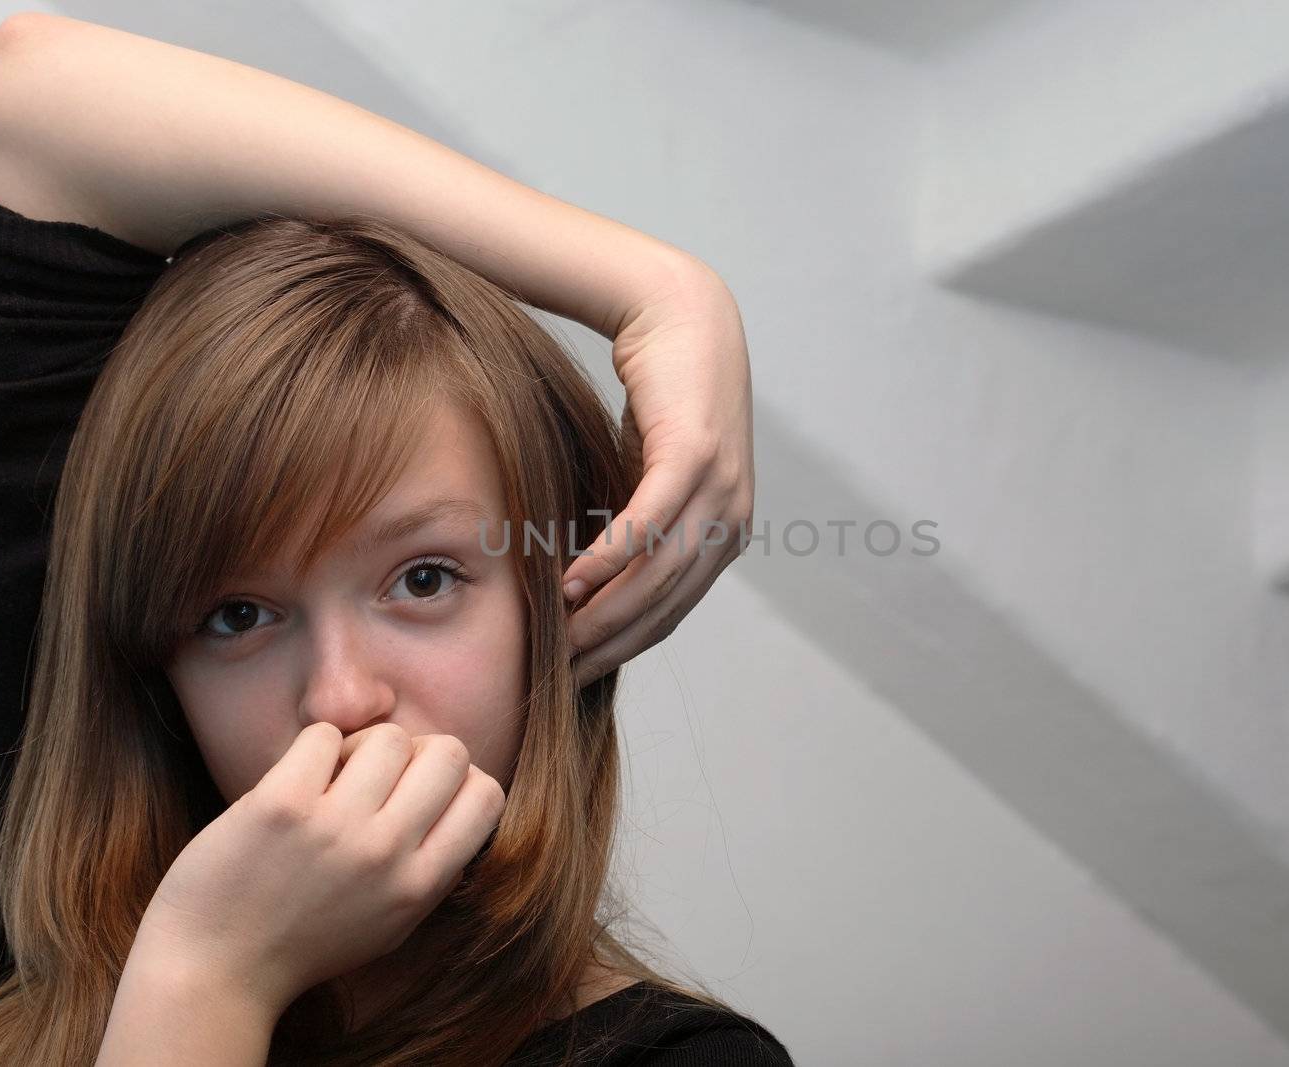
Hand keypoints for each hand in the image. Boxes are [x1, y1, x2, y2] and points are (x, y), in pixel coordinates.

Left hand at [129, 722, 504, 1017]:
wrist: (213, 971)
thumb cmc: (303, 944)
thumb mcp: (391, 923)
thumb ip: (433, 869)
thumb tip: (459, 797)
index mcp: (419, 885)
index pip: (486, 795)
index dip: (459, 781)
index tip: (420, 792)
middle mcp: (386, 854)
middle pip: (449, 752)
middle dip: (418, 753)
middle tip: (379, 777)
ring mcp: (335, 827)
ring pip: (389, 736)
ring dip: (361, 746)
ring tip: (332, 777)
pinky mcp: (281, 804)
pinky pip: (324, 735)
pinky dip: (314, 748)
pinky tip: (296, 780)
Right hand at [562, 269, 754, 686]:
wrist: (678, 313)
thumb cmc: (656, 395)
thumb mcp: (645, 474)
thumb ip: (631, 526)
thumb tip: (585, 582)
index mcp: (725, 533)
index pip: (672, 611)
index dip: (623, 648)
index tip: (575, 674)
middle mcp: (732, 519)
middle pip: (665, 605)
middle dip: (610, 645)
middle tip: (557, 674)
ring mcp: (720, 489)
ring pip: (658, 574)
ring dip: (604, 613)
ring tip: (556, 639)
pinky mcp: (693, 456)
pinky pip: (647, 525)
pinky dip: (608, 561)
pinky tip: (571, 584)